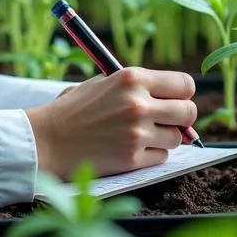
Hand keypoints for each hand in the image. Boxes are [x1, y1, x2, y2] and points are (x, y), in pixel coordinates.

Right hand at [25, 67, 196, 178]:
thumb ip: (138, 87)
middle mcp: (138, 104)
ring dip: (165, 137)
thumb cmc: (75, 109)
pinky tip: (131, 148)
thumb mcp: (105, 83)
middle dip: (182, 117)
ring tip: (141, 134)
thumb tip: (174, 98)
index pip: (185, 84)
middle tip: (167, 120)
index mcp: (131, 78)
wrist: (47, 139)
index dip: (183, 93)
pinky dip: (152, 154)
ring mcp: (137, 133)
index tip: (175, 99)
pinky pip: (161, 157)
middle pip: (189, 111)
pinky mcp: (132, 158)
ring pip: (177, 138)